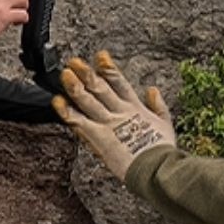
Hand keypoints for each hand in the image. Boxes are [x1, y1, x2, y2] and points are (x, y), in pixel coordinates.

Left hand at [51, 51, 175, 181]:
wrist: (156, 168)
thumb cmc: (162, 152)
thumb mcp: (166, 124)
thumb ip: (158, 106)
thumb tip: (153, 90)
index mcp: (135, 108)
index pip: (120, 82)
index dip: (109, 68)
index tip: (100, 55)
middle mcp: (119, 112)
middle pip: (100, 87)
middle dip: (87, 73)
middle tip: (74, 61)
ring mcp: (107, 123)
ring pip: (88, 101)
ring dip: (75, 86)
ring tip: (65, 73)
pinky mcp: (98, 137)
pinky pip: (79, 122)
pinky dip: (67, 112)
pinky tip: (58, 102)